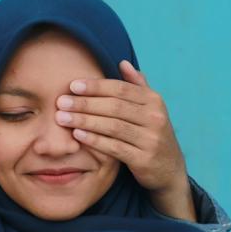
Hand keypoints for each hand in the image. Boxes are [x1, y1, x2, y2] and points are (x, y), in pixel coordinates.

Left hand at [54, 60, 195, 220]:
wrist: (168, 169)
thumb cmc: (151, 133)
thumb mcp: (150, 108)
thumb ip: (137, 86)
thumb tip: (122, 62)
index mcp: (154, 101)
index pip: (121, 89)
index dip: (96, 86)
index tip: (72, 85)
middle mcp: (155, 117)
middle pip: (114, 106)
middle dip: (85, 103)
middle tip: (61, 102)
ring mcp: (151, 139)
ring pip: (113, 126)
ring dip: (85, 121)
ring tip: (62, 118)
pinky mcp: (143, 159)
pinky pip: (114, 147)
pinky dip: (95, 140)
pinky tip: (77, 135)